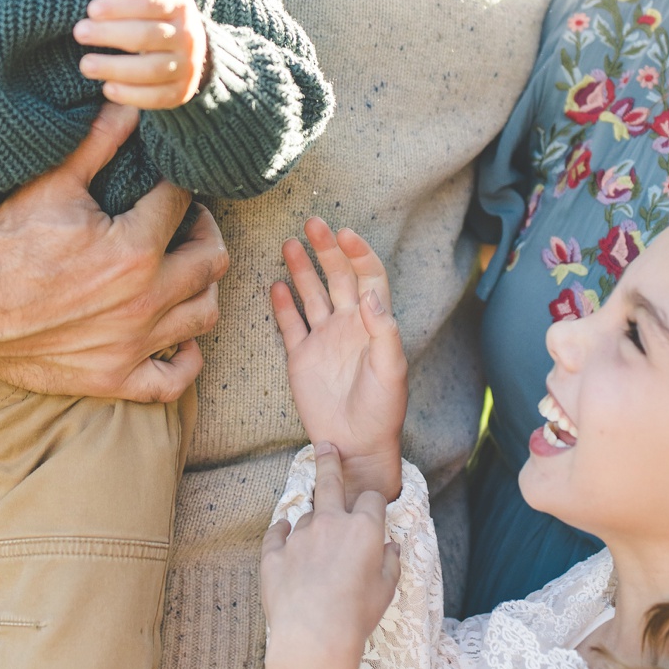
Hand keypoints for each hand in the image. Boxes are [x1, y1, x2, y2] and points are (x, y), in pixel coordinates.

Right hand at [0, 102, 228, 401]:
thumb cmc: (2, 241)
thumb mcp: (51, 184)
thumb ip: (99, 142)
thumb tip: (130, 104)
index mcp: (135, 248)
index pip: (183, 202)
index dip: (179, 185)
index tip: (167, 183)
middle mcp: (144, 301)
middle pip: (212, 260)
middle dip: (203, 232)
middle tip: (182, 223)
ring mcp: (132, 345)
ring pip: (205, 314)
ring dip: (200, 288)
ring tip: (179, 270)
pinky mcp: (114, 379)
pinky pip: (176, 378)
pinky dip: (184, 357)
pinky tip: (171, 333)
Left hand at [73, 0, 207, 109]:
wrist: (198, 55)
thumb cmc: (164, 19)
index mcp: (180, 7)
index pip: (151, 4)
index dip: (121, 7)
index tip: (91, 9)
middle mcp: (188, 37)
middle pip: (148, 36)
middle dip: (111, 34)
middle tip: (79, 33)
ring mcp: (186, 67)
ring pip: (151, 69)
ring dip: (115, 68)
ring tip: (85, 65)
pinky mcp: (180, 93)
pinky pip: (156, 97)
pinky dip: (131, 95)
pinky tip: (107, 88)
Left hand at [260, 445, 401, 661]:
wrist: (313, 635)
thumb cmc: (356, 615)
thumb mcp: (386, 589)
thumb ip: (390, 563)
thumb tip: (391, 548)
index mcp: (363, 528)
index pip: (372, 499)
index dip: (374, 502)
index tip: (372, 507)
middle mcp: (330, 523)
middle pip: (329, 481)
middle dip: (330, 461)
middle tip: (325, 447)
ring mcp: (299, 536)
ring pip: (305, 516)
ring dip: (312, 523)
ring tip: (315, 545)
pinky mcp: (273, 552)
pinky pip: (277, 533)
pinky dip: (282, 532)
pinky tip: (284, 534)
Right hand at [271, 219, 406, 499]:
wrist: (354, 445)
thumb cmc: (382, 411)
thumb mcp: (392, 371)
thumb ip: (382, 330)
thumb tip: (367, 293)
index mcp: (373, 324)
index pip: (368, 277)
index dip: (359, 253)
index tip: (345, 234)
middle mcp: (348, 325)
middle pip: (337, 277)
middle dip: (326, 250)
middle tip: (313, 224)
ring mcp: (323, 339)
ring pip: (311, 294)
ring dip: (302, 269)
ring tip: (290, 243)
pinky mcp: (301, 356)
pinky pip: (290, 324)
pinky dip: (283, 304)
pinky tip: (276, 285)